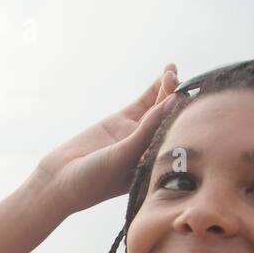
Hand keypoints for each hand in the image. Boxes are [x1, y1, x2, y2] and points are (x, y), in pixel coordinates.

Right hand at [36, 64, 181, 215]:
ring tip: (172, 73)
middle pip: (172, 119)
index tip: (193, 101)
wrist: (61, 179)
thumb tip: (174, 102)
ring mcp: (137, 133)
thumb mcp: (125, 156)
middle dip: (178, 100)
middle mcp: (151, 148)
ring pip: (160, 107)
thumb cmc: (95, 179)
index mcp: (157, 164)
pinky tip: (167, 73)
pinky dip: (155, 88)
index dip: (188, 118)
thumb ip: (149, 129)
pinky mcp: (122, 121)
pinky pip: (144, 102)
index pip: (180, 137)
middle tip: (179, 83)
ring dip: (169, 89)